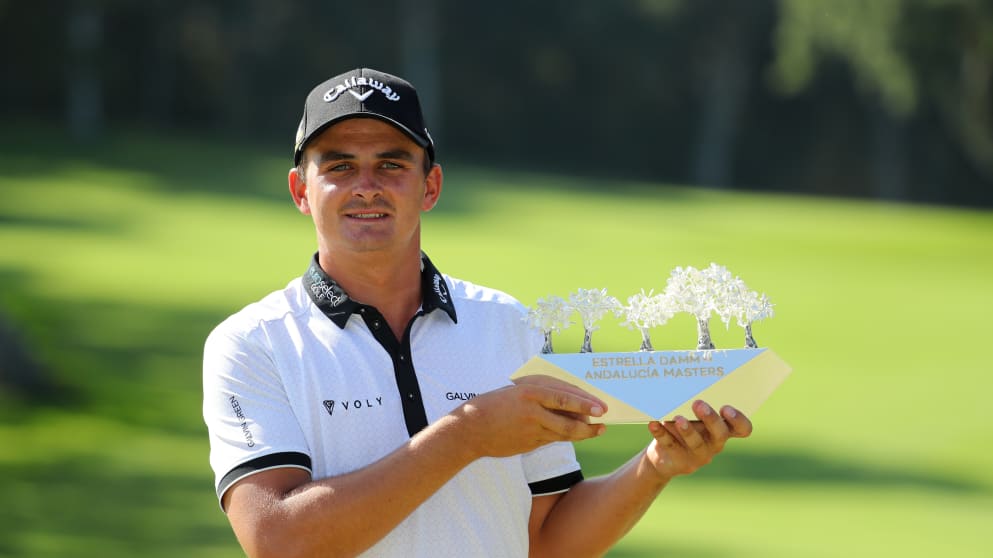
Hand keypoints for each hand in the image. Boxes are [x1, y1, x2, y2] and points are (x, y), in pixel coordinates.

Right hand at [453, 375, 607, 458]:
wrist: (471, 429)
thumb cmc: (494, 404)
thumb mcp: (516, 390)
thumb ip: (540, 393)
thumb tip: (570, 398)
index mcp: (529, 392)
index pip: (564, 397)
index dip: (585, 403)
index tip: (601, 406)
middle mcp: (532, 411)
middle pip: (568, 419)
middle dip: (589, 422)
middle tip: (604, 421)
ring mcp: (531, 430)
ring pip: (563, 432)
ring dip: (583, 433)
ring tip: (597, 430)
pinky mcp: (529, 444)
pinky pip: (552, 439)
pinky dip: (565, 436)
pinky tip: (576, 434)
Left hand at [645, 400, 751, 479]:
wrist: (664, 456)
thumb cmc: (683, 425)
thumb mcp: (692, 415)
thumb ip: (695, 401)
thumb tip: (684, 378)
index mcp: (723, 429)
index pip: (743, 429)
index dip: (739, 420)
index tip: (726, 408)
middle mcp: (714, 443)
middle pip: (720, 434)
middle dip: (710, 419)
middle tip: (698, 404)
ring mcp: (697, 455)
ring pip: (696, 443)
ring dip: (687, 430)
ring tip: (678, 418)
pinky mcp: (678, 461)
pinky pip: (669, 445)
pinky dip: (661, 433)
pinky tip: (654, 423)